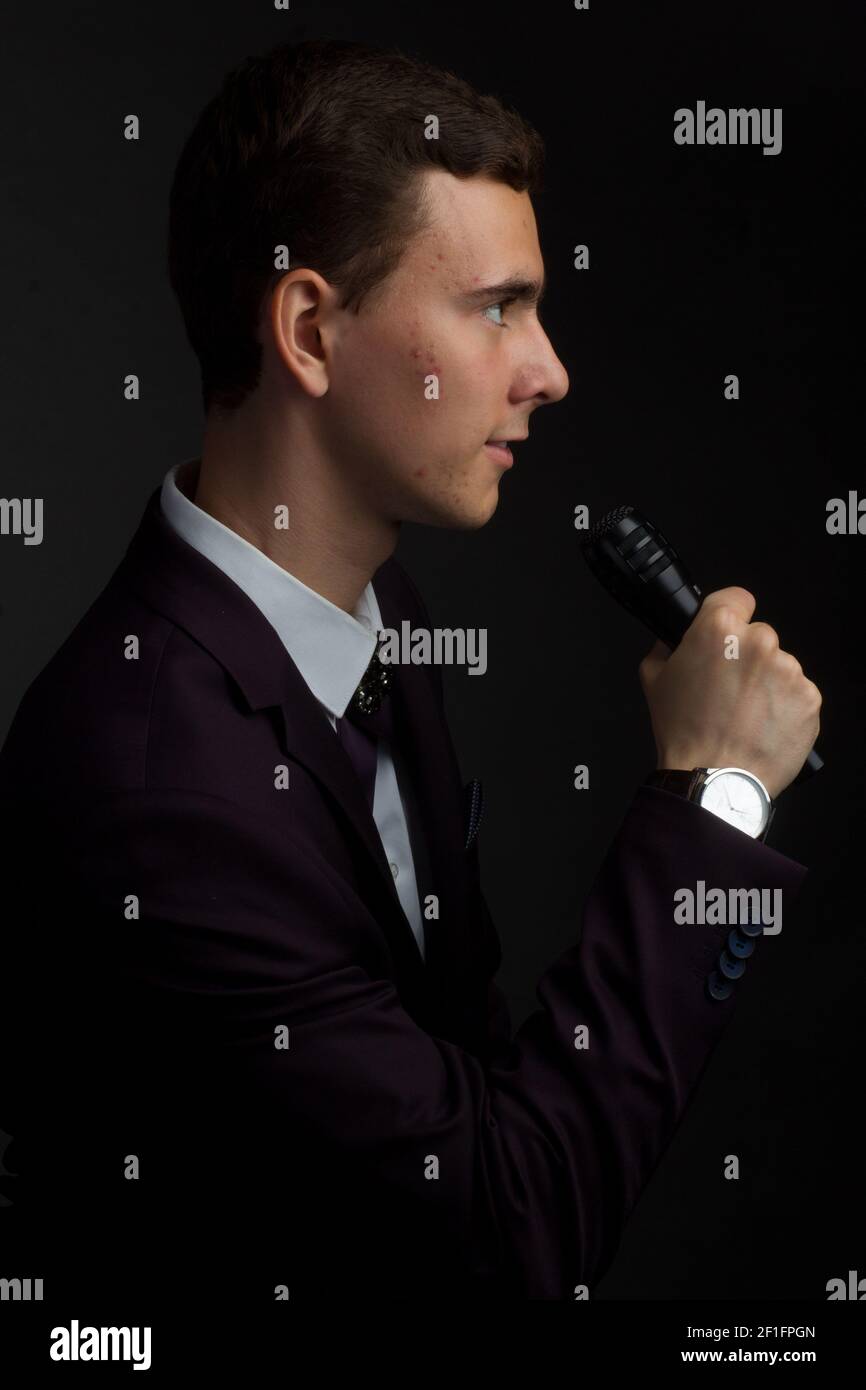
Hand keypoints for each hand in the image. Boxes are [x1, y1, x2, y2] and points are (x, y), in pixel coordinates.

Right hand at [638, 586, 821, 799]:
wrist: (713, 778)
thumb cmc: (685, 733)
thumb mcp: (655, 680)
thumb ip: (666, 647)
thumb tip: (672, 638)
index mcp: (718, 629)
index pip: (736, 597)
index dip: (728, 615)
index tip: (726, 634)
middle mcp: (758, 642)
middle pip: (758, 636)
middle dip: (746, 657)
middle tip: (728, 689)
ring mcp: (788, 669)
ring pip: (779, 666)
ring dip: (767, 684)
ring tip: (745, 714)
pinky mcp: (809, 697)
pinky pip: (797, 693)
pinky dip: (784, 707)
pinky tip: (762, 725)